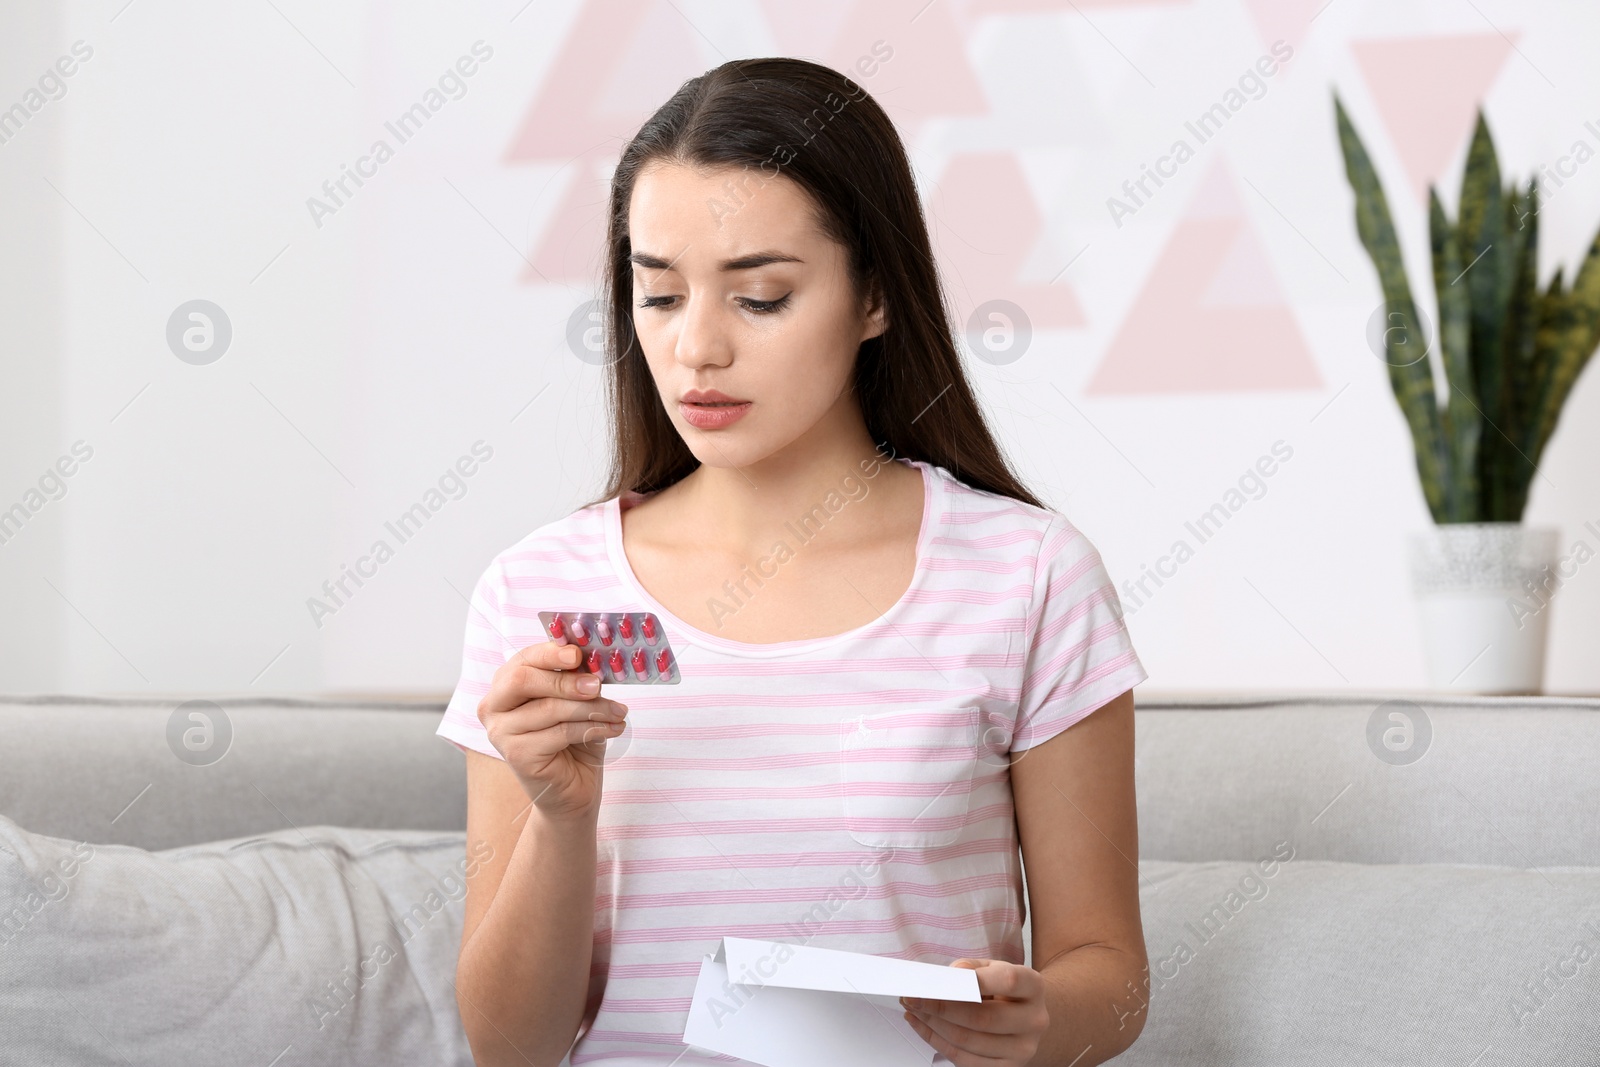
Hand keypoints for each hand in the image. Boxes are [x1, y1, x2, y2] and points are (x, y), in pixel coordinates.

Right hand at [476, 640, 629, 817]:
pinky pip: (560, 732)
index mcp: (505, 685)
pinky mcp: (517, 755)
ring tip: (618, 711)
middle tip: (597, 684)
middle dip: (566, 680)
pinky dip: (592, 727)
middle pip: (523, 680)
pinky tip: (612, 728)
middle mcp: (494, 707)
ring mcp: (501, 733)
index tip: (578, 654)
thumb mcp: (575, 703)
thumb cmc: (572, 741)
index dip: (550, 653)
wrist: (572, 789)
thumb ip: (576, 680)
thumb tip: (591, 659)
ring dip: (591, 707)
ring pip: (549, 708)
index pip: (523, 659)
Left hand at [899, 959, 1047, 1066]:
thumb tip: (952, 976)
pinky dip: (935, 1041)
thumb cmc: (1004, 990)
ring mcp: (1022, 1050)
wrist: (1027, 1018)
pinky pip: (962, 1059)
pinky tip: (921, 1025)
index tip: (942, 980)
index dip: (974, 980)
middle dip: (941, 1008)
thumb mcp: (993, 968)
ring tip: (912, 1009)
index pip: (1007, 981)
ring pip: (968, 1041)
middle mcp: (1034, 1021)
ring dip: (932, 1025)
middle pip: (983, 1018)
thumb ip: (972, 968)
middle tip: (913, 997)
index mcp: (1033, 988)